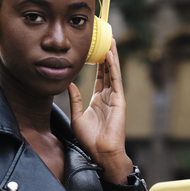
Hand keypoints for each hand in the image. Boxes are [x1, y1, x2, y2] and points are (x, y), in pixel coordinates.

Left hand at [69, 39, 131, 182]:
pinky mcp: (119, 100)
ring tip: (111, 40)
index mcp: (99, 99)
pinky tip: (110, 55)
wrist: (101, 152)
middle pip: (109, 70)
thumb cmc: (90, 139)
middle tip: (106, 38)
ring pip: (114, 72)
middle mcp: (108, 96)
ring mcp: (115, 97)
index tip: (96, 49)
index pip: (100, 76)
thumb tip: (70, 84)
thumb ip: (75, 100)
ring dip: (112, 56)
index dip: (99, 63)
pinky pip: (116, 80)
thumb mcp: (77, 117)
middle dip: (107, 55)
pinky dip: (113, 66)